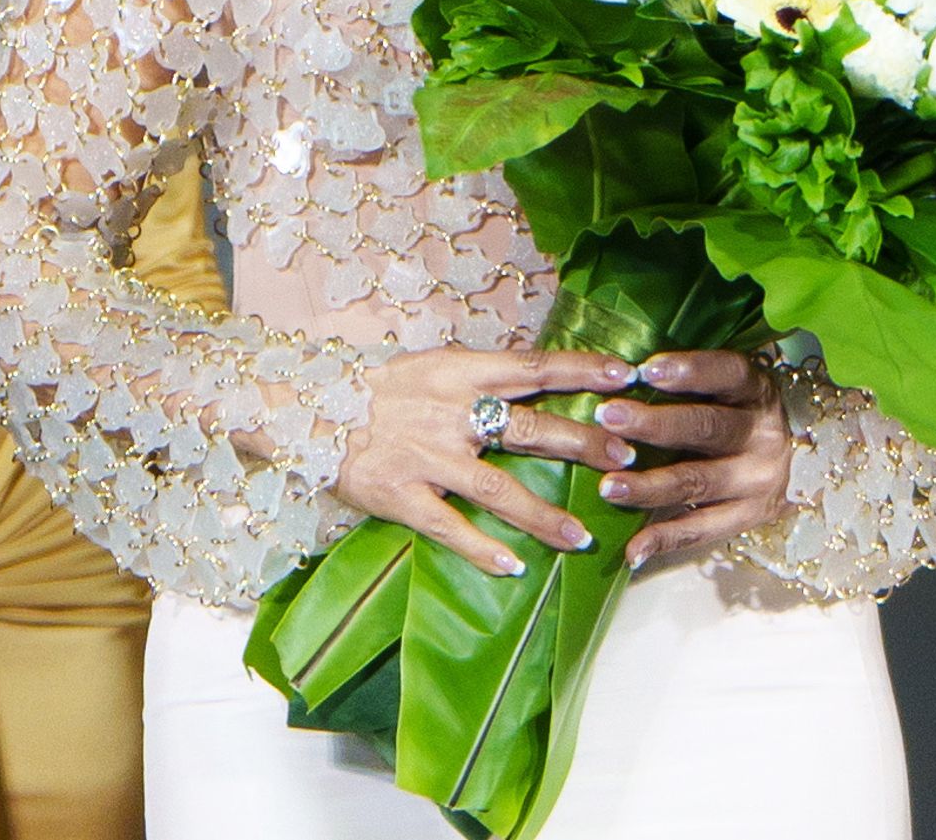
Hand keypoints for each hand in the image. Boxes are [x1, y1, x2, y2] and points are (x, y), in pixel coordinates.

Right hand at [337, 344, 638, 578]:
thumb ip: (480, 376)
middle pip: (529, 428)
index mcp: (461, 371)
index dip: (581, 370)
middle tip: (627, 458)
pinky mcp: (402, 496)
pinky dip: (481, 548)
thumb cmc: (379, 390)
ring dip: (543, 515)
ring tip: (581, 535)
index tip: (625, 375)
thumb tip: (536, 379)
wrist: (308, 411)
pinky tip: (512, 567)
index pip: (533, 367)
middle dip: (582, 443)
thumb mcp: (432, 367)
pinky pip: (449, 527)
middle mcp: (451, 413)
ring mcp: (428, 458)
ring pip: (498, 488)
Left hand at [591, 350, 791, 570]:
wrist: (793, 463)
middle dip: (654, 424)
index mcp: (757, 391)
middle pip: (706, 428)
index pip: (728, 373)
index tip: (646, 370)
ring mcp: (757, 482)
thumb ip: (687, 382)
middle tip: (607, 417)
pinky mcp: (747, 519)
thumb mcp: (728, 388)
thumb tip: (622, 373)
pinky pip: (701, 531)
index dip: (689, 370)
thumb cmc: (738, 412)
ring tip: (608, 487)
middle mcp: (763, 435)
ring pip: (698, 482)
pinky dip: (664, 540)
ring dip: (649, 486)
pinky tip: (633, 550)